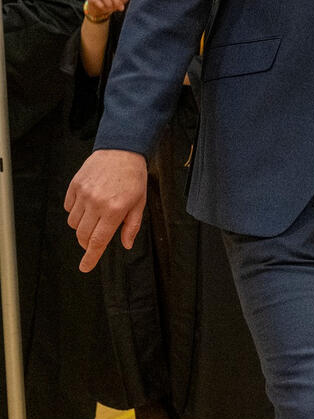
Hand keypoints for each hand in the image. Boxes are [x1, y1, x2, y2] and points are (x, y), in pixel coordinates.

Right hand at [65, 149, 147, 271]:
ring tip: (95, 217)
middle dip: (87, 244)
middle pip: (83, 235)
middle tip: (94, 241)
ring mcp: (83, 193)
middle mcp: (96, 203)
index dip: (90, 257)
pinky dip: (75, 212)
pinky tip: (87, 204)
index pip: (98, 241)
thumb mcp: (139, 203)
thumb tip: (126, 245)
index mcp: (114, 210)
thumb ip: (131, 226)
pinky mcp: (75, 185)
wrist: (121, 150)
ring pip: (74, 223)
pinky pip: (68, 207)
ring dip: (82, 227)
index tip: (84, 268)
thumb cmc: (134, 178)